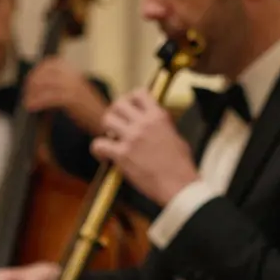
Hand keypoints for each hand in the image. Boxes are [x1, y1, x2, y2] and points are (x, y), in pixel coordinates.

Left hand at [23, 57, 107, 135]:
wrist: (106, 120)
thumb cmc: (89, 110)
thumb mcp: (77, 91)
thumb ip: (63, 85)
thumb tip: (41, 86)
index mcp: (74, 73)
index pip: (51, 62)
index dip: (37, 70)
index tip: (29, 80)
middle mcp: (73, 76)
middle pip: (45, 72)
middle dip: (32, 81)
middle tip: (26, 92)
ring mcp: (73, 87)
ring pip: (44, 84)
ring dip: (32, 93)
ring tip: (27, 101)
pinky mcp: (71, 99)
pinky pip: (48, 97)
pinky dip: (37, 102)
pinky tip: (31, 107)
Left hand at [90, 90, 198, 205]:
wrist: (179, 186)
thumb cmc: (181, 166)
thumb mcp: (176, 137)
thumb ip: (162, 126)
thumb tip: (154, 123)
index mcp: (158, 117)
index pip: (139, 93)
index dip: (130, 99)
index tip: (129, 109)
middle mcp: (144, 123)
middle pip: (118, 104)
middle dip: (115, 113)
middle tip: (116, 125)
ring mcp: (132, 138)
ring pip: (107, 120)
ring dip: (106, 129)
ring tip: (111, 139)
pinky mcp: (123, 155)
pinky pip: (99, 144)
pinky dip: (98, 150)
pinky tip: (103, 155)